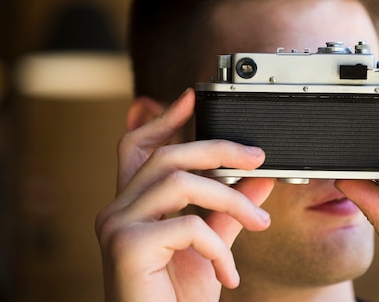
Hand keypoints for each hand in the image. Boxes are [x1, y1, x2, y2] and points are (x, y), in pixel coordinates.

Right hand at [95, 88, 273, 301]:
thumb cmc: (177, 300)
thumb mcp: (210, 248)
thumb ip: (230, 211)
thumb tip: (262, 178)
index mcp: (132, 207)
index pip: (137, 147)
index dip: (163, 118)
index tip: (192, 97)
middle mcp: (115, 211)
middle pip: (166, 155)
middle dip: (217, 148)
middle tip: (258, 157)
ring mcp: (116, 226)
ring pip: (180, 183)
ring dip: (230, 199)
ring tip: (258, 223)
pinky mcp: (126, 247)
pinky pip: (187, 225)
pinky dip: (218, 246)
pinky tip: (229, 275)